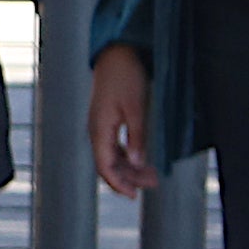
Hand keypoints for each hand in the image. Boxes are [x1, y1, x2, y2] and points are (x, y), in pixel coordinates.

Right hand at [88, 45, 158, 197]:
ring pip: (111, 156)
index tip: (133, 195)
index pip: (104, 166)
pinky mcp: (106, 120)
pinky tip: (139, 159)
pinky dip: (126, 156)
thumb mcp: (136, 108)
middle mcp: (96, 130)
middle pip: (108, 165)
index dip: (118, 183)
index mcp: (100, 129)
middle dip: (128, 178)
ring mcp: (100, 125)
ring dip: (129, 168)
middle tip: (151, 184)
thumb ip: (137, 137)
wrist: (116, 53)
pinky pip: (113, 146)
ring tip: (150, 174)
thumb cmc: (126, 76)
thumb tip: (136, 163)